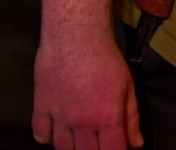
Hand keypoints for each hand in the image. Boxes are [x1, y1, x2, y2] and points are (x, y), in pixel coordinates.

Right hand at [32, 34, 141, 149]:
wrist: (76, 36)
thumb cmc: (106, 58)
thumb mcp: (127, 86)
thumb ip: (131, 117)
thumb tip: (136, 143)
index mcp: (107, 118)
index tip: (115, 148)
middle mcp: (82, 122)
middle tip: (97, 140)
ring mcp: (59, 116)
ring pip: (62, 148)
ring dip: (71, 146)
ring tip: (78, 136)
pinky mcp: (41, 106)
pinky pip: (40, 134)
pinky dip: (47, 137)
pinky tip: (56, 130)